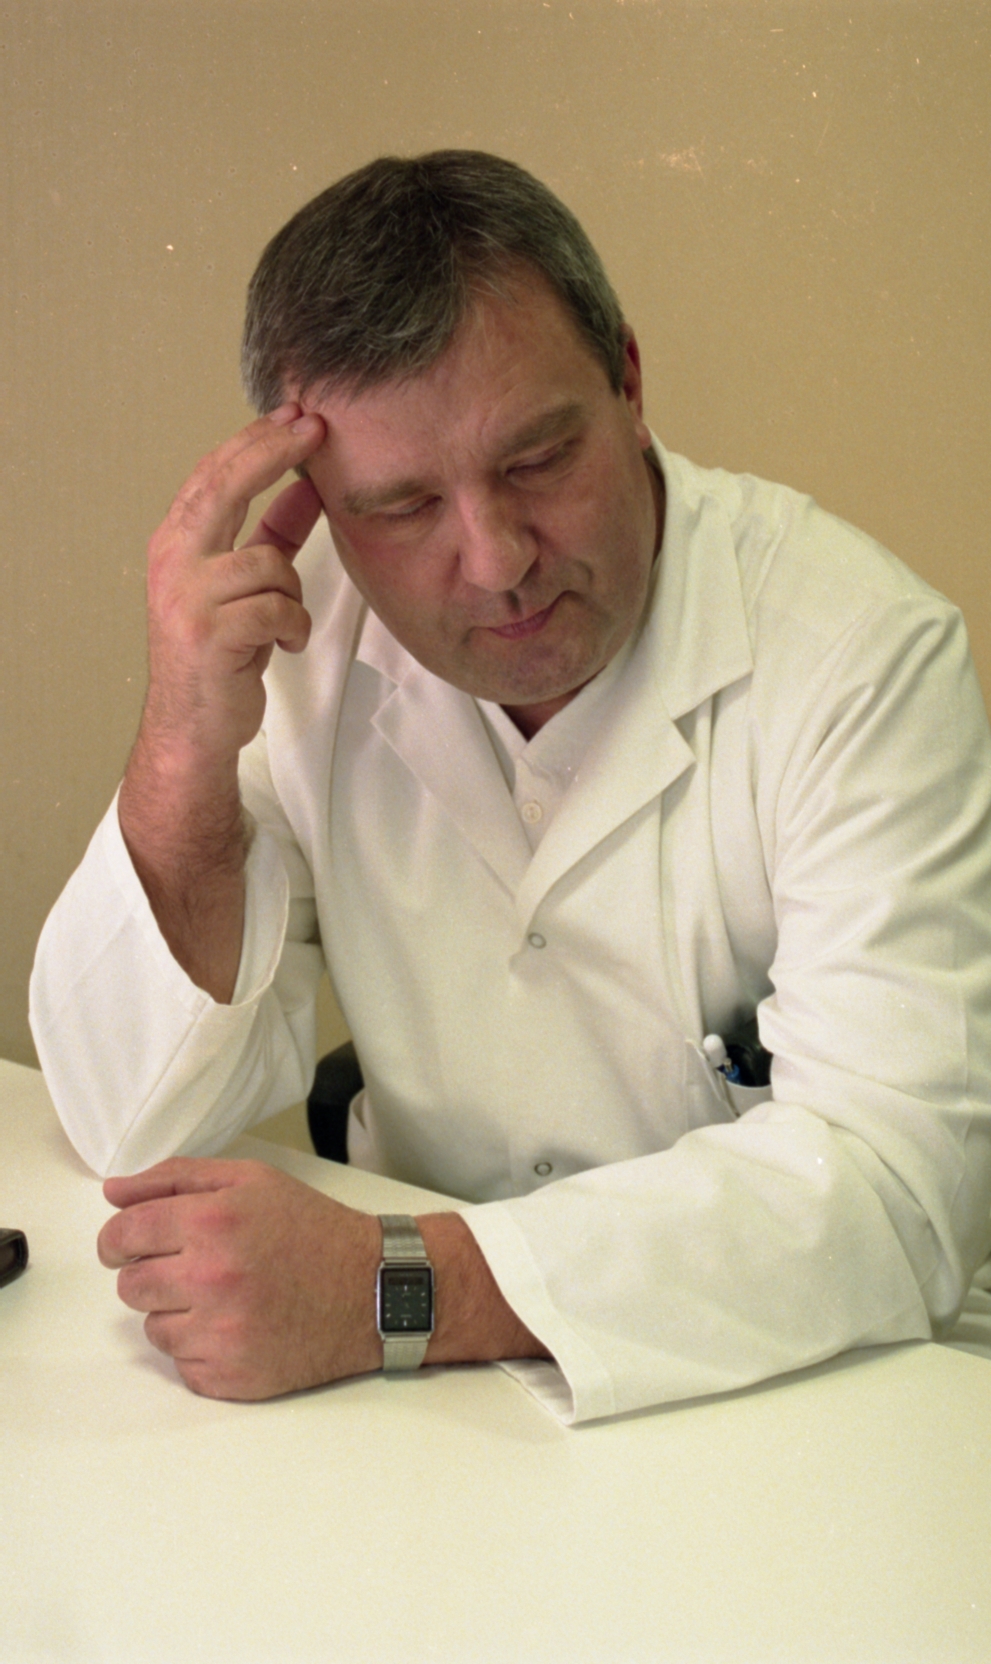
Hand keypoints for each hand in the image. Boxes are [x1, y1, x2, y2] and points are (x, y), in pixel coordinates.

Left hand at [98, 1159, 381, 1399]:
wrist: (372, 1289)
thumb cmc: (312, 1230)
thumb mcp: (251, 1180)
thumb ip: (175, 1178)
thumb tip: (114, 1192)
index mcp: (212, 1220)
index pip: (123, 1235)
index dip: (118, 1239)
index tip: (128, 1244)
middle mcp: (210, 1278)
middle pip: (130, 1286)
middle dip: (151, 1274)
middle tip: (192, 1267)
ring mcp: (219, 1333)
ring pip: (154, 1329)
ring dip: (178, 1313)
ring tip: (225, 1297)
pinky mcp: (229, 1376)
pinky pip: (182, 1364)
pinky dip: (202, 1348)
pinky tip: (238, 1326)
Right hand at [141, 404, 326, 768]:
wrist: (192, 726)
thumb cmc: (220, 655)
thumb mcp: (246, 587)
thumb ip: (272, 536)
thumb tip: (307, 489)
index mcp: (176, 544)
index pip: (215, 476)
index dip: (256, 441)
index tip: (298, 416)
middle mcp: (173, 562)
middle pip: (224, 487)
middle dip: (273, 452)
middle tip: (315, 429)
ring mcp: (187, 597)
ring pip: (268, 563)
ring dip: (291, 594)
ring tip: (283, 622)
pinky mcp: (210, 634)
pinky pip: (277, 608)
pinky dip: (293, 627)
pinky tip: (284, 644)